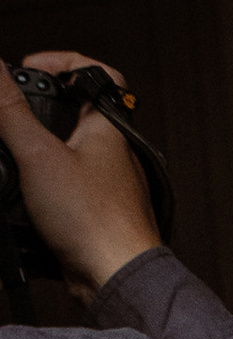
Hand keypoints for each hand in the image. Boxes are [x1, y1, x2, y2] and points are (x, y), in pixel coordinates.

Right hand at [0, 51, 159, 292]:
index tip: (31, 67)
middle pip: (76, 112)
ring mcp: (105, 183)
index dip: (63, 62)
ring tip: (15, 154)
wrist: (115, 275)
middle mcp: (113, 152)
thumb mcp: (38, 155)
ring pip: (67, 152)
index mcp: (109, 127)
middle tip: (13, 111)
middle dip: (41, 108)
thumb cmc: (96, 220)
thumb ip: (11, 111)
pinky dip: (42, 185)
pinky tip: (25, 195)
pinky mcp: (93, 211)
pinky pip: (65, 187)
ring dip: (38, 151)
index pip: (97, 73)